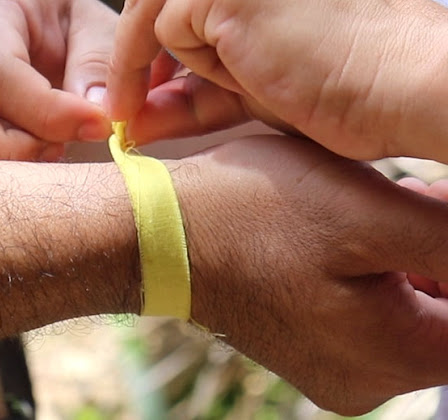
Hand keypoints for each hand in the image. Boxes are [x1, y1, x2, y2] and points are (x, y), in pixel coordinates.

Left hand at [108, 0, 447, 161]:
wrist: (405, 89)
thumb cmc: (344, 90)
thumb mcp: (253, 82)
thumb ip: (190, 91)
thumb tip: (131, 120)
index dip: (160, 28)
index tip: (148, 80)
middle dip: (138, 48)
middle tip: (128, 106)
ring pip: (161, 6)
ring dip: (190, 61)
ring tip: (258, 76)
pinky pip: (172, 29)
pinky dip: (200, 65)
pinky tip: (257, 69)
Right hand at [178, 135, 447, 413]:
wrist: (157, 232)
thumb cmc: (250, 214)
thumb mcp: (364, 212)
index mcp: (390, 355)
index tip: (426, 206)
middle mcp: (364, 381)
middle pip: (443, 316)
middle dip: (434, 251)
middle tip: (400, 195)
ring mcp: (330, 369)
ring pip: (403, 311)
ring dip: (400, 258)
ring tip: (362, 209)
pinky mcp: (305, 348)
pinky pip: (363, 316)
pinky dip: (365, 272)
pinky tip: (335, 235)